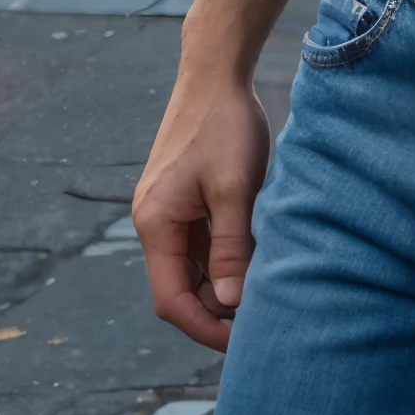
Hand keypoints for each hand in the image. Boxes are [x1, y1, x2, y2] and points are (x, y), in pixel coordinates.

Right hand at [133, 72, 270, 351]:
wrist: (215, 72)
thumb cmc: (225, 125)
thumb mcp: (234, 189)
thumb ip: (231, 248)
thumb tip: (229, 304)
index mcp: (155, 223)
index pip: (171, 299)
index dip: (203, 327)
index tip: (239, 343)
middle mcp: (154, 221)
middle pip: (178, 287)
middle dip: (213, 311)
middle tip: (256, 325)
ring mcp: (168, 209)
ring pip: (190, 266)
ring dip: (219, 284)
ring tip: (260, 295)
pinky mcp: (183, 197)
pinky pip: (199, 243)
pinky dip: (222, 258)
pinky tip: (252, 260)